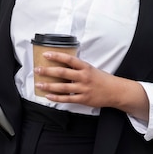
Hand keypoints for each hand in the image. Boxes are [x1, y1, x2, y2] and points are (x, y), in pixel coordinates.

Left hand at [34, 51, 148, 120]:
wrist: (115, 91)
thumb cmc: (102, 79)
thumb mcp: (91, 69)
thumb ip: (77, 68)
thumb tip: (61, 64)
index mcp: (85, 67)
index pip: (69, 59)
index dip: (57, 56)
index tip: (46, 54)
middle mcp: (83, 77)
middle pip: (62, 73)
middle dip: (48, 71)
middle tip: (37, 69)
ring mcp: (83, 88)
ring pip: (62, 87)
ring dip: (49, 86)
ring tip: (38, 84)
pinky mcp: (83, 99)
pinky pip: (67, 99)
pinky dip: (56, 98)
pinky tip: (48, 96)